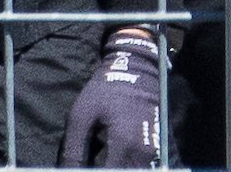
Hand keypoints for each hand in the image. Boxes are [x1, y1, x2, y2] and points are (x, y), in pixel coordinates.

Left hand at [59, 29, 162, 166]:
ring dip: (118, 168)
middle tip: (91, 163)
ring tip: (103, 159)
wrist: (136, 68)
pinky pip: (143, 168)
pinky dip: (128, 166)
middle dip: (106, 171)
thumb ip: (74, 151)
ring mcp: (153, 150)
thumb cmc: (104, 90)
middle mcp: (143, 151)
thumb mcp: (81, 115)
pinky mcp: (157, 147)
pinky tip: (114, 159)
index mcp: (123, 143)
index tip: (83, 169)